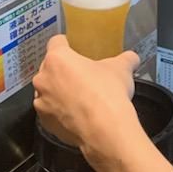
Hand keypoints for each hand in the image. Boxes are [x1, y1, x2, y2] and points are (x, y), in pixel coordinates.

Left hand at [33, 36, 140, 161]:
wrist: (104, 130)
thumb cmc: (108, 93)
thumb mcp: (122, 69)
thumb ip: (125, 59)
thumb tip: (131, 58)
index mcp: (58, 59)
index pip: (57, 42)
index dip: (68, 44)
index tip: (76, 49)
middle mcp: (43, 79)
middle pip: (51, 68)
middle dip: (65, 71)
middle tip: (84, 76)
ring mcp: (41, 102)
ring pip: (49, 91)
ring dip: (61, 92)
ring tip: (82, 98)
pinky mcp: (44, 123)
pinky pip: (51, 112)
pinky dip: (61, 112)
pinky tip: (80, 115)